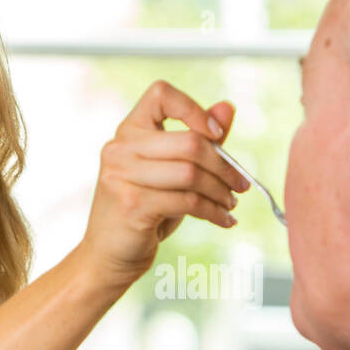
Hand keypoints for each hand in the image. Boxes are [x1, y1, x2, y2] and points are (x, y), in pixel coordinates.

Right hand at [77, 81, 246, 291]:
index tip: (218, 135)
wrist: (108, 255)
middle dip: (224, 165)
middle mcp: (120, 147)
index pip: (161, 94)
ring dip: (221, 192)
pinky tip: (223, 220)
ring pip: (191, 174)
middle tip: (241, 184)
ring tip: (231, 205)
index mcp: (129, 130)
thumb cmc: (143, 210)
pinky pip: (187, 201)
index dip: (194, 109)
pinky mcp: (133, 204)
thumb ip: (196, 140)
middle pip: (189, 142)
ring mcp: (122, 175)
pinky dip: (213, 212)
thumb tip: (227, 108)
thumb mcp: (170, 172)